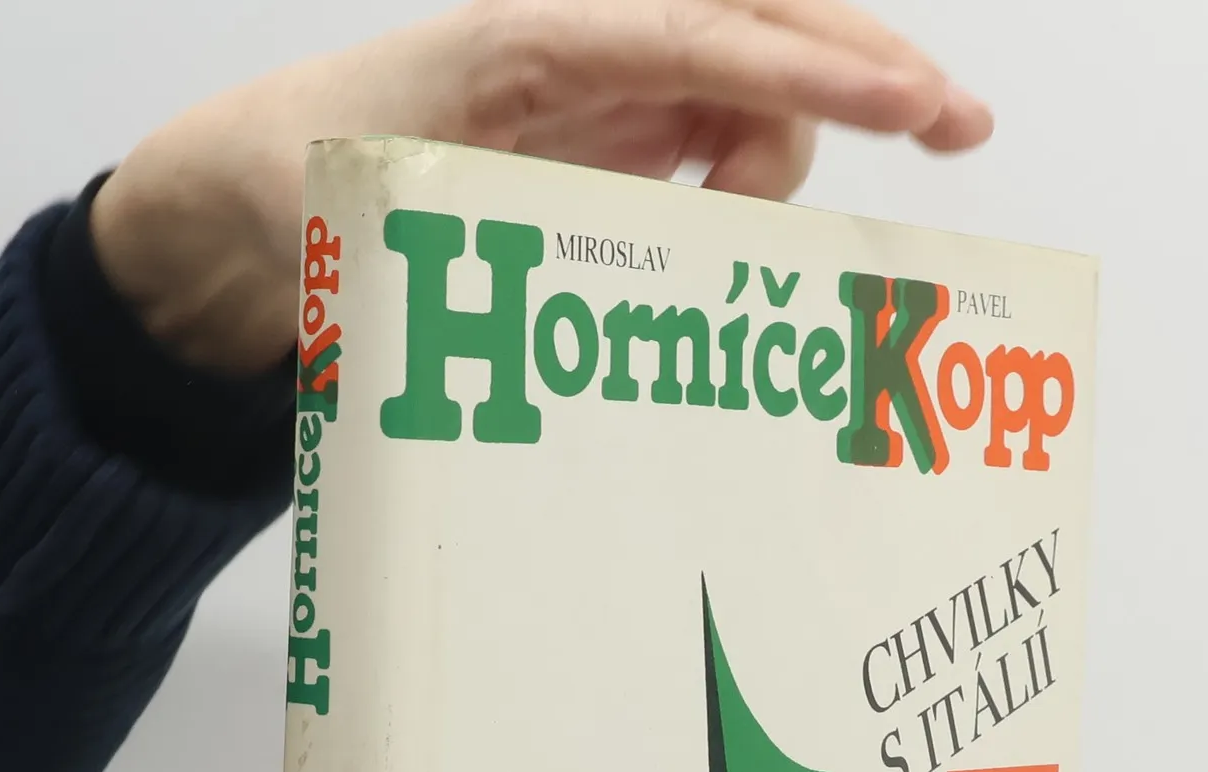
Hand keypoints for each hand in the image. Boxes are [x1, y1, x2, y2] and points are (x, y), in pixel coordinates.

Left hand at [90, 0, 991, 374]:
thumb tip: (578, 307)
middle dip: (867, 67)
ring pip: (753, 82)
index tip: (908, 103)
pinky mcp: (612, 123)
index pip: (705, 35)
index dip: (813, 75)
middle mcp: (584, 37)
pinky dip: (757, 176)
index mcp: (530, 35)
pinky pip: (720, 126)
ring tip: (751, 242)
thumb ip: (481, 237)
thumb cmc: (302, 186)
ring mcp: (604, 78)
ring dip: (790, 152)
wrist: (252, 190)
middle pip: (761, 20)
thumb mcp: (377, 217)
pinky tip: (748, 236)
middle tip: (956, 125)